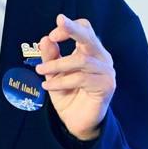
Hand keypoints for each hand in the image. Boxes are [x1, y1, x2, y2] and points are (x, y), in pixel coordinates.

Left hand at [35, 15, 115, 140]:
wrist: (77, 121)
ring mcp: (106, 71)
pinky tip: (48, 86)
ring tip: (41, 71)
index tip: (51, 35)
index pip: (85, 29)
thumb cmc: (67, 93)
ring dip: (57, 65)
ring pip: (81, 60)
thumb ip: (51, 56)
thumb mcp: (53, 73)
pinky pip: (82, 79)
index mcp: (90, 50)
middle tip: (55, 30)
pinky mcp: (107, 85)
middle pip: (89, 37)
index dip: (69, 27)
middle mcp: (101, 57)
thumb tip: (44, 39)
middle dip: (72, 30)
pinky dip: (61, 81)